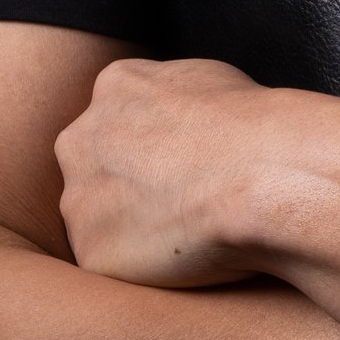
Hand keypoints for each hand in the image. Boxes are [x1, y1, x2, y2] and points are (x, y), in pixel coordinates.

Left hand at [55, 56, 292, 287]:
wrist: (259, 175)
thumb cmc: (248, 126)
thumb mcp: (205, 76)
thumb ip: (169, 94)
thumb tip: (171, 112)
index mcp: (114, 87)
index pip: (116, 115)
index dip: (150, 142)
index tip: (178, 160)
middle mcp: (81, 139)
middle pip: (94, 164)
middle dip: (125, 182)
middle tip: (177, 196)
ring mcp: (79, 198)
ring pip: (95, 216)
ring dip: (128, 225)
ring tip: (183, 228)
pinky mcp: (91, 249)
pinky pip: (109, 259)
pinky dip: (138, 263)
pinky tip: (177, 254)